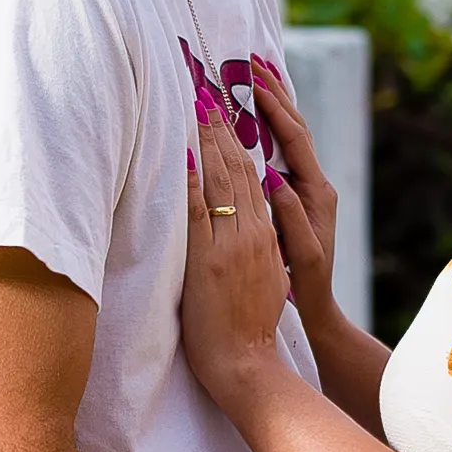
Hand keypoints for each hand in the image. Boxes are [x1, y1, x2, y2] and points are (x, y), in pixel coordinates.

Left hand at [179, 107, 291, 408]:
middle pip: (239, 167)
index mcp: (267, 234)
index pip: (253, 173)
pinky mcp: (208, 261)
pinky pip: (198, 212)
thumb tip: (244, 214)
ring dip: (208, 141)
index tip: (226, 107)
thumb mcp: (264, 276)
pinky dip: (190, 181)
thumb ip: (257, 243)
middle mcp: (253, 231)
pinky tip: (183, 155)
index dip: (239, 138)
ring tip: (198, 105)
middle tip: (209, 88)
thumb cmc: (252, 327)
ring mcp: (232, 244)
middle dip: (224, 126)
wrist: (248, 362)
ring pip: (221, 181)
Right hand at [250, 60, 342, 330]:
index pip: (294, 139)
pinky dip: (271, 125)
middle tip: (254, 60)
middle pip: (295, 126)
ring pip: (289, 135)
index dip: (275, 109)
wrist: (319, 306)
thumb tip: (273, 177)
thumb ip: (290, 216)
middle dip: (276, 92)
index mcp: (317, 191)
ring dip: (274, 103)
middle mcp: (316, 183)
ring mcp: (307, 187)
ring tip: (256, 74)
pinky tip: (256, 113)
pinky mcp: (297, 194)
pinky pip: (283, 149)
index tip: (254, 83)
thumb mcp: (301, 252)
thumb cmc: (308, 284)